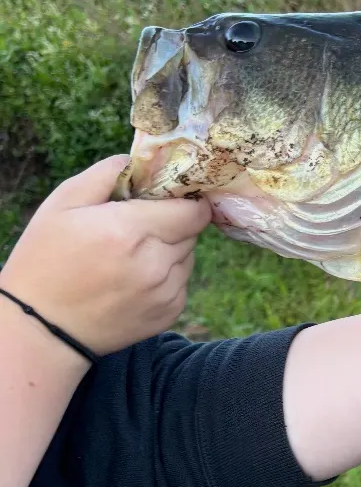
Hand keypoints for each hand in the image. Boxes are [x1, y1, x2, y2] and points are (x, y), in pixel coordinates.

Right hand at [0, 156, 210, 358]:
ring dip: (170, 251)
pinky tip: (133, 281)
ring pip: (188, 256)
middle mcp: (155, 263)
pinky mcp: (170, 313)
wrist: (42, 327)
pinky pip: (182, 282)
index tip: (169, 200)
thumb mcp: (62, 205)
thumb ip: (106, 174)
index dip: (184, 201)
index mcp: (129, 230)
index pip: (192, 210)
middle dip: (172, 224)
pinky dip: (166, 277)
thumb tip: (140, 160)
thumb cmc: (46, 260)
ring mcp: (165, 292)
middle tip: (137, 230)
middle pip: (191, 231)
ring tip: (130, 258)